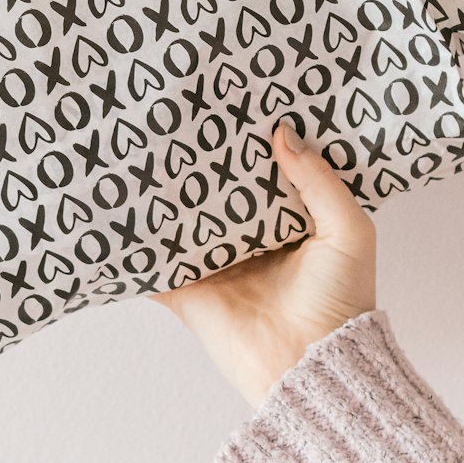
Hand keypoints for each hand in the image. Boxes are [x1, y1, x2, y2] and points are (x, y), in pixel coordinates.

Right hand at [146, 121, 376, 408]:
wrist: (310, 365)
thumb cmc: (342, 301)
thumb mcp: (349, 230)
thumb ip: (319, 180)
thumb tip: (282, 132)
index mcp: (290, 221)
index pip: (266, 169)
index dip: (255, 138)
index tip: (238, 97)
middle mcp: (249, 238)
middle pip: (217, 189)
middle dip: (203, 158)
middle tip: (181, 110)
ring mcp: (214, 262)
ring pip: (181, 217)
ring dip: (163, 192)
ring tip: (142, 144)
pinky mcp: (186, 289)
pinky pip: (152, 261)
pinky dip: (132, 242)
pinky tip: (114, 207)